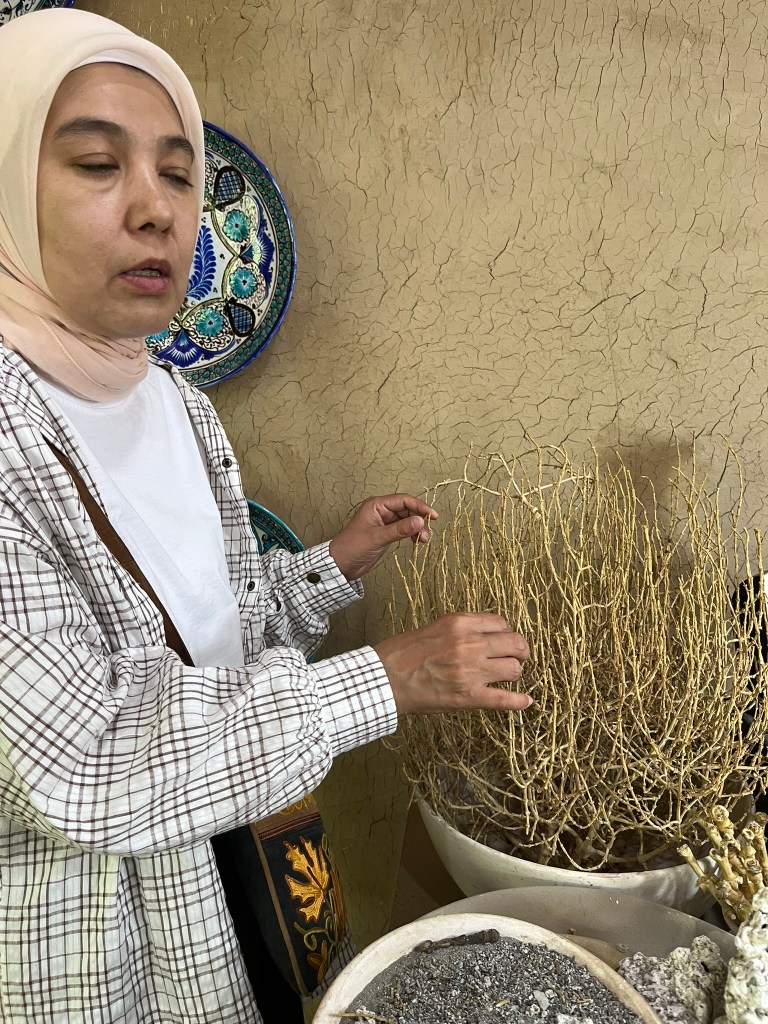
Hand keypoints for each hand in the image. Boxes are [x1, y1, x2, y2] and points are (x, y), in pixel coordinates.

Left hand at [329, 494, 437, 580]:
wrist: (340, 564)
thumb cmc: (353, 547)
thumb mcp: (378, 538)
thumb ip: (400, 529)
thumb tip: (421, 521)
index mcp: (376, 505)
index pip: (403, 500)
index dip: (419, 506)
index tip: (433, 516)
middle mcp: (381, 511)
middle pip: (407, 510)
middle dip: (419, 520)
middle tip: (426, 534)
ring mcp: (384, 522)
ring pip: (407, 520)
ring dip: (417, 528)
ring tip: (422, 541)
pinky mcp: (386, 533)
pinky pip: (403, 529)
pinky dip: (411, 534)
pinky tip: (416, 541)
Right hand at [374, 613, 531, 714]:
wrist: (385, 679)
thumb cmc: (402, 653)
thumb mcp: (435, 627)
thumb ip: (462, 629)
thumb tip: (484, 636)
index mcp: (460, 623)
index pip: (501, 622)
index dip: (506, 632)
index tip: (503, 640)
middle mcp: (470, 644)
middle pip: (515, 644)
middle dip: (519, 651)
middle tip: (517, 657)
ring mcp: (472, 671)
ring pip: (514, 670)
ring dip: (514, 673)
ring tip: (508, 676)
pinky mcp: (469, 697)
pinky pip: (505, 699)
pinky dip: (519, 701)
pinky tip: (525, 701)